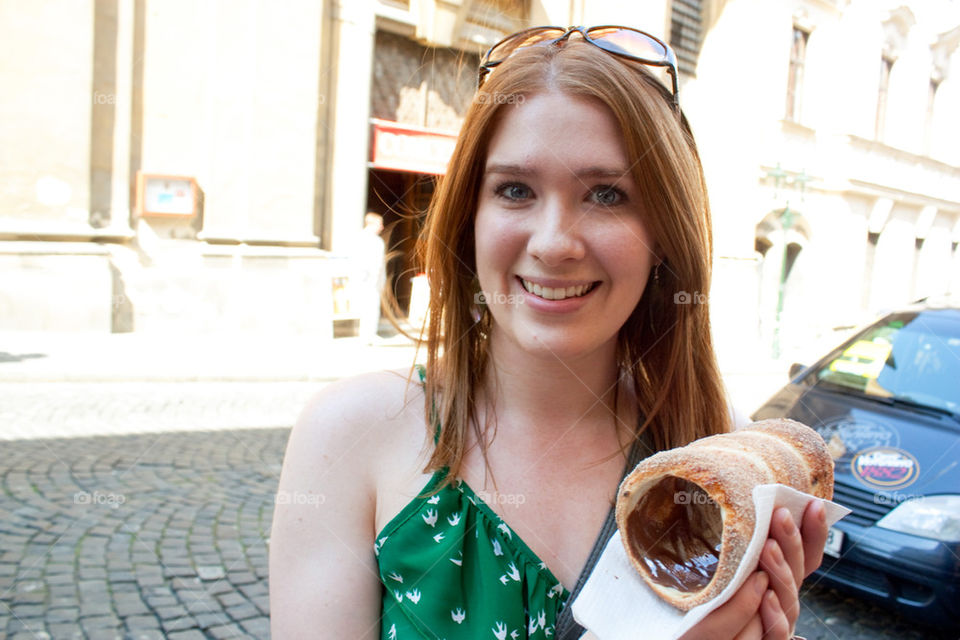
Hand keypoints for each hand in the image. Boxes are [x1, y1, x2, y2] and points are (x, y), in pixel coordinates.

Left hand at [678, 499, 827, 639]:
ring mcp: (777, 622)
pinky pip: (775, 632)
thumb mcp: (732, 568)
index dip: (814, 532)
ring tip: (769, 545)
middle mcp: (782, 599)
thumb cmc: (715, 602)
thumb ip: (745, 546)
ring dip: (781, 570)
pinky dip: (774, 613)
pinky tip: (766, 595)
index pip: (805, 555)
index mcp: (779, 579)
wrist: (709, 635)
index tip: (813, 503)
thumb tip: (751, 503)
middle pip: (798, 571)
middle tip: (781, 513)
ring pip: (788, 598)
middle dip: (792, 541)